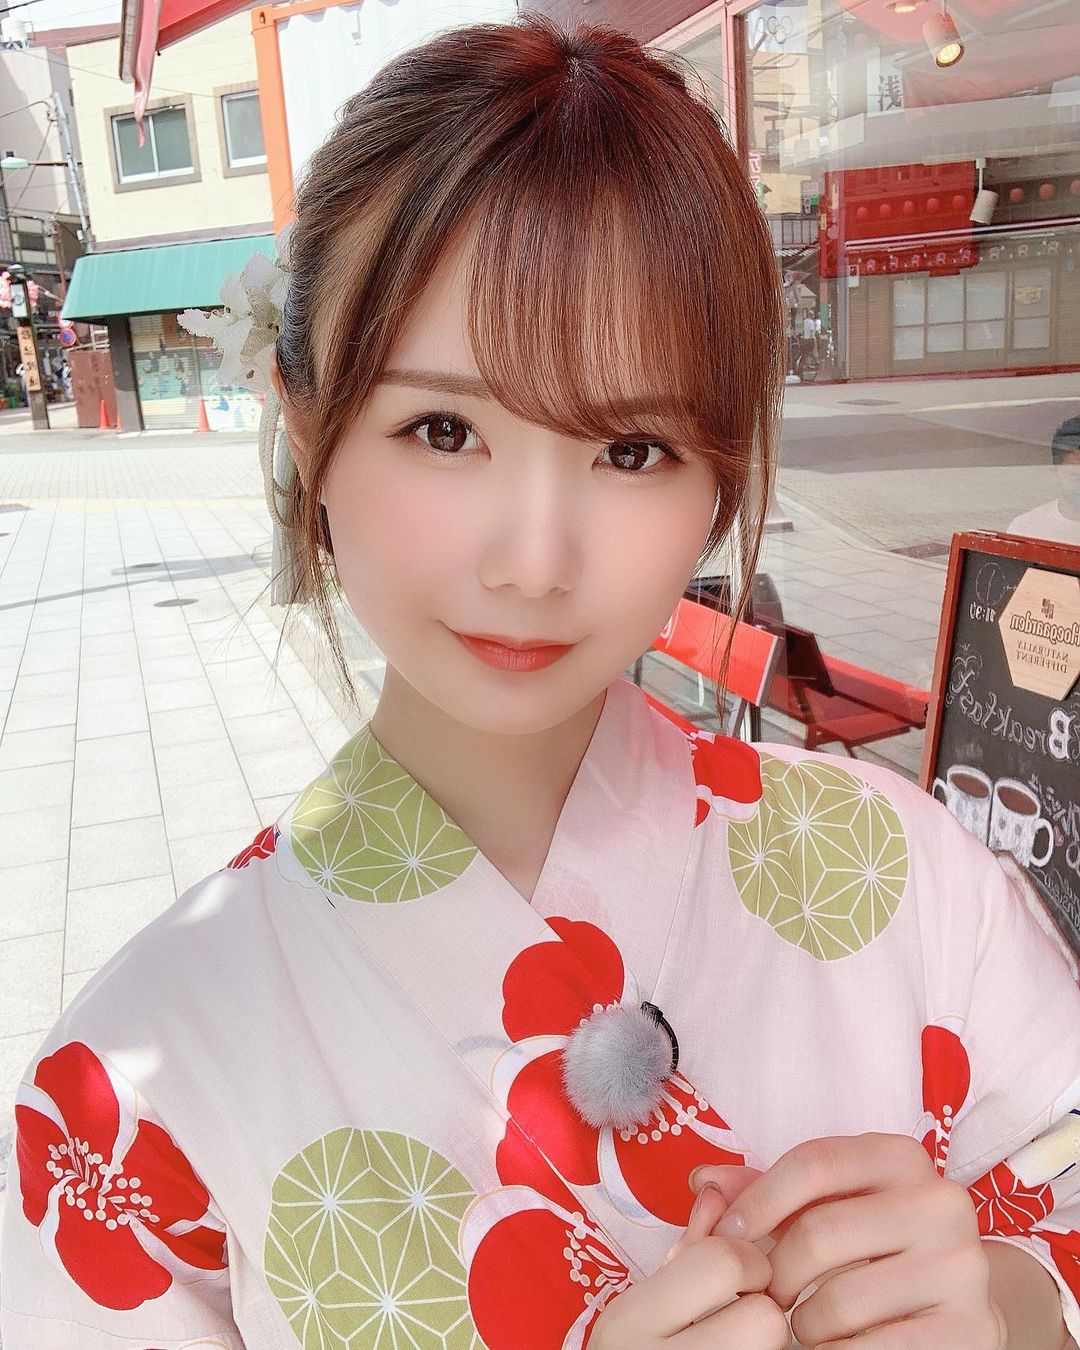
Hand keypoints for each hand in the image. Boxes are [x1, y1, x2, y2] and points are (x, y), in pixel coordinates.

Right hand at [589, 1187, 787, 1348]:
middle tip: (742, 1311)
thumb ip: (689, 1245)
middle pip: (765, 1318)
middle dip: (762, 1307)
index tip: (736, 1271)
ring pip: (775, 1347)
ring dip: (766, 1336)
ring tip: (738, 1336)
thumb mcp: (645, 1299)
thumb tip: (720, 1191)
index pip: (725, 1263)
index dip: (745, 1258)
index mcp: (634, 1320)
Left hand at [687, 1133, 1008, 1348]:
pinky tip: (830, 1347)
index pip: (813, 1164)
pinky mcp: (972, 1329)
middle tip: (765, 1294)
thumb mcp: (828, 1202)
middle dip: (775, 1272)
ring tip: (804, 1323)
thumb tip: (702, 1183)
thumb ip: (765, 1189)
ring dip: (803, 1322)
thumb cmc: (872, 1242)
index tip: (725, 1235)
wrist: (957, 1304)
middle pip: (819, 1234)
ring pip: (839, 1300)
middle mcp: (940, 1203)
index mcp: (902, 1157)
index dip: (757, 1201)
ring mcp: (961, 1268)